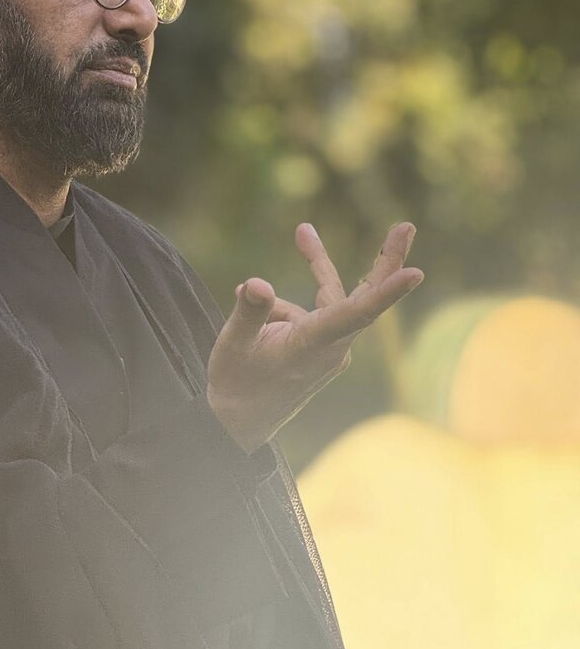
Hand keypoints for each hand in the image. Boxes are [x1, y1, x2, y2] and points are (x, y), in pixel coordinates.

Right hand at [207, 222, 422, 452]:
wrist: (239, 422)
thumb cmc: (236, 382)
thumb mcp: (233, 344)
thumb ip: (248, 313)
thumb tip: (257, 283)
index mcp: (312, 345)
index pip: (356, 314)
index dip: (387, 292)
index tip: (416, 273)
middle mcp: (331, 347)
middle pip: (366, 298)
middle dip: (386, 261)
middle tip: (406, 226)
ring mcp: (329, 348)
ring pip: (336, 298)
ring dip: (321, 266)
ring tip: (303, 233)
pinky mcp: (321, 347)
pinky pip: (317, 311)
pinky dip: (289, 302)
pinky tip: (254, 299)